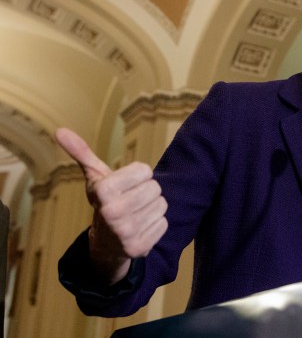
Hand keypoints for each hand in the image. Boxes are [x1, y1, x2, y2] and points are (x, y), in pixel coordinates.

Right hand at [56, 128, 167, 283]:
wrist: (105, 242)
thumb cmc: (104, 201)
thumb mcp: (95, 176)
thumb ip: (82, 153)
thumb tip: (60, 130)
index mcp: (103, 191)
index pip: (145, 170)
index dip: (139, 175)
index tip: (127, 184)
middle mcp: (113, 212)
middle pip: (155, 188)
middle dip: (146, 191)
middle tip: (132, 199)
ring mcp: (126, 232)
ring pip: (162, 204)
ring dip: (152, 207)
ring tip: (136, 212)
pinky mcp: (140, 247)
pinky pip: (164, 223)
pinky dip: (156, 223)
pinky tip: (141, 226)